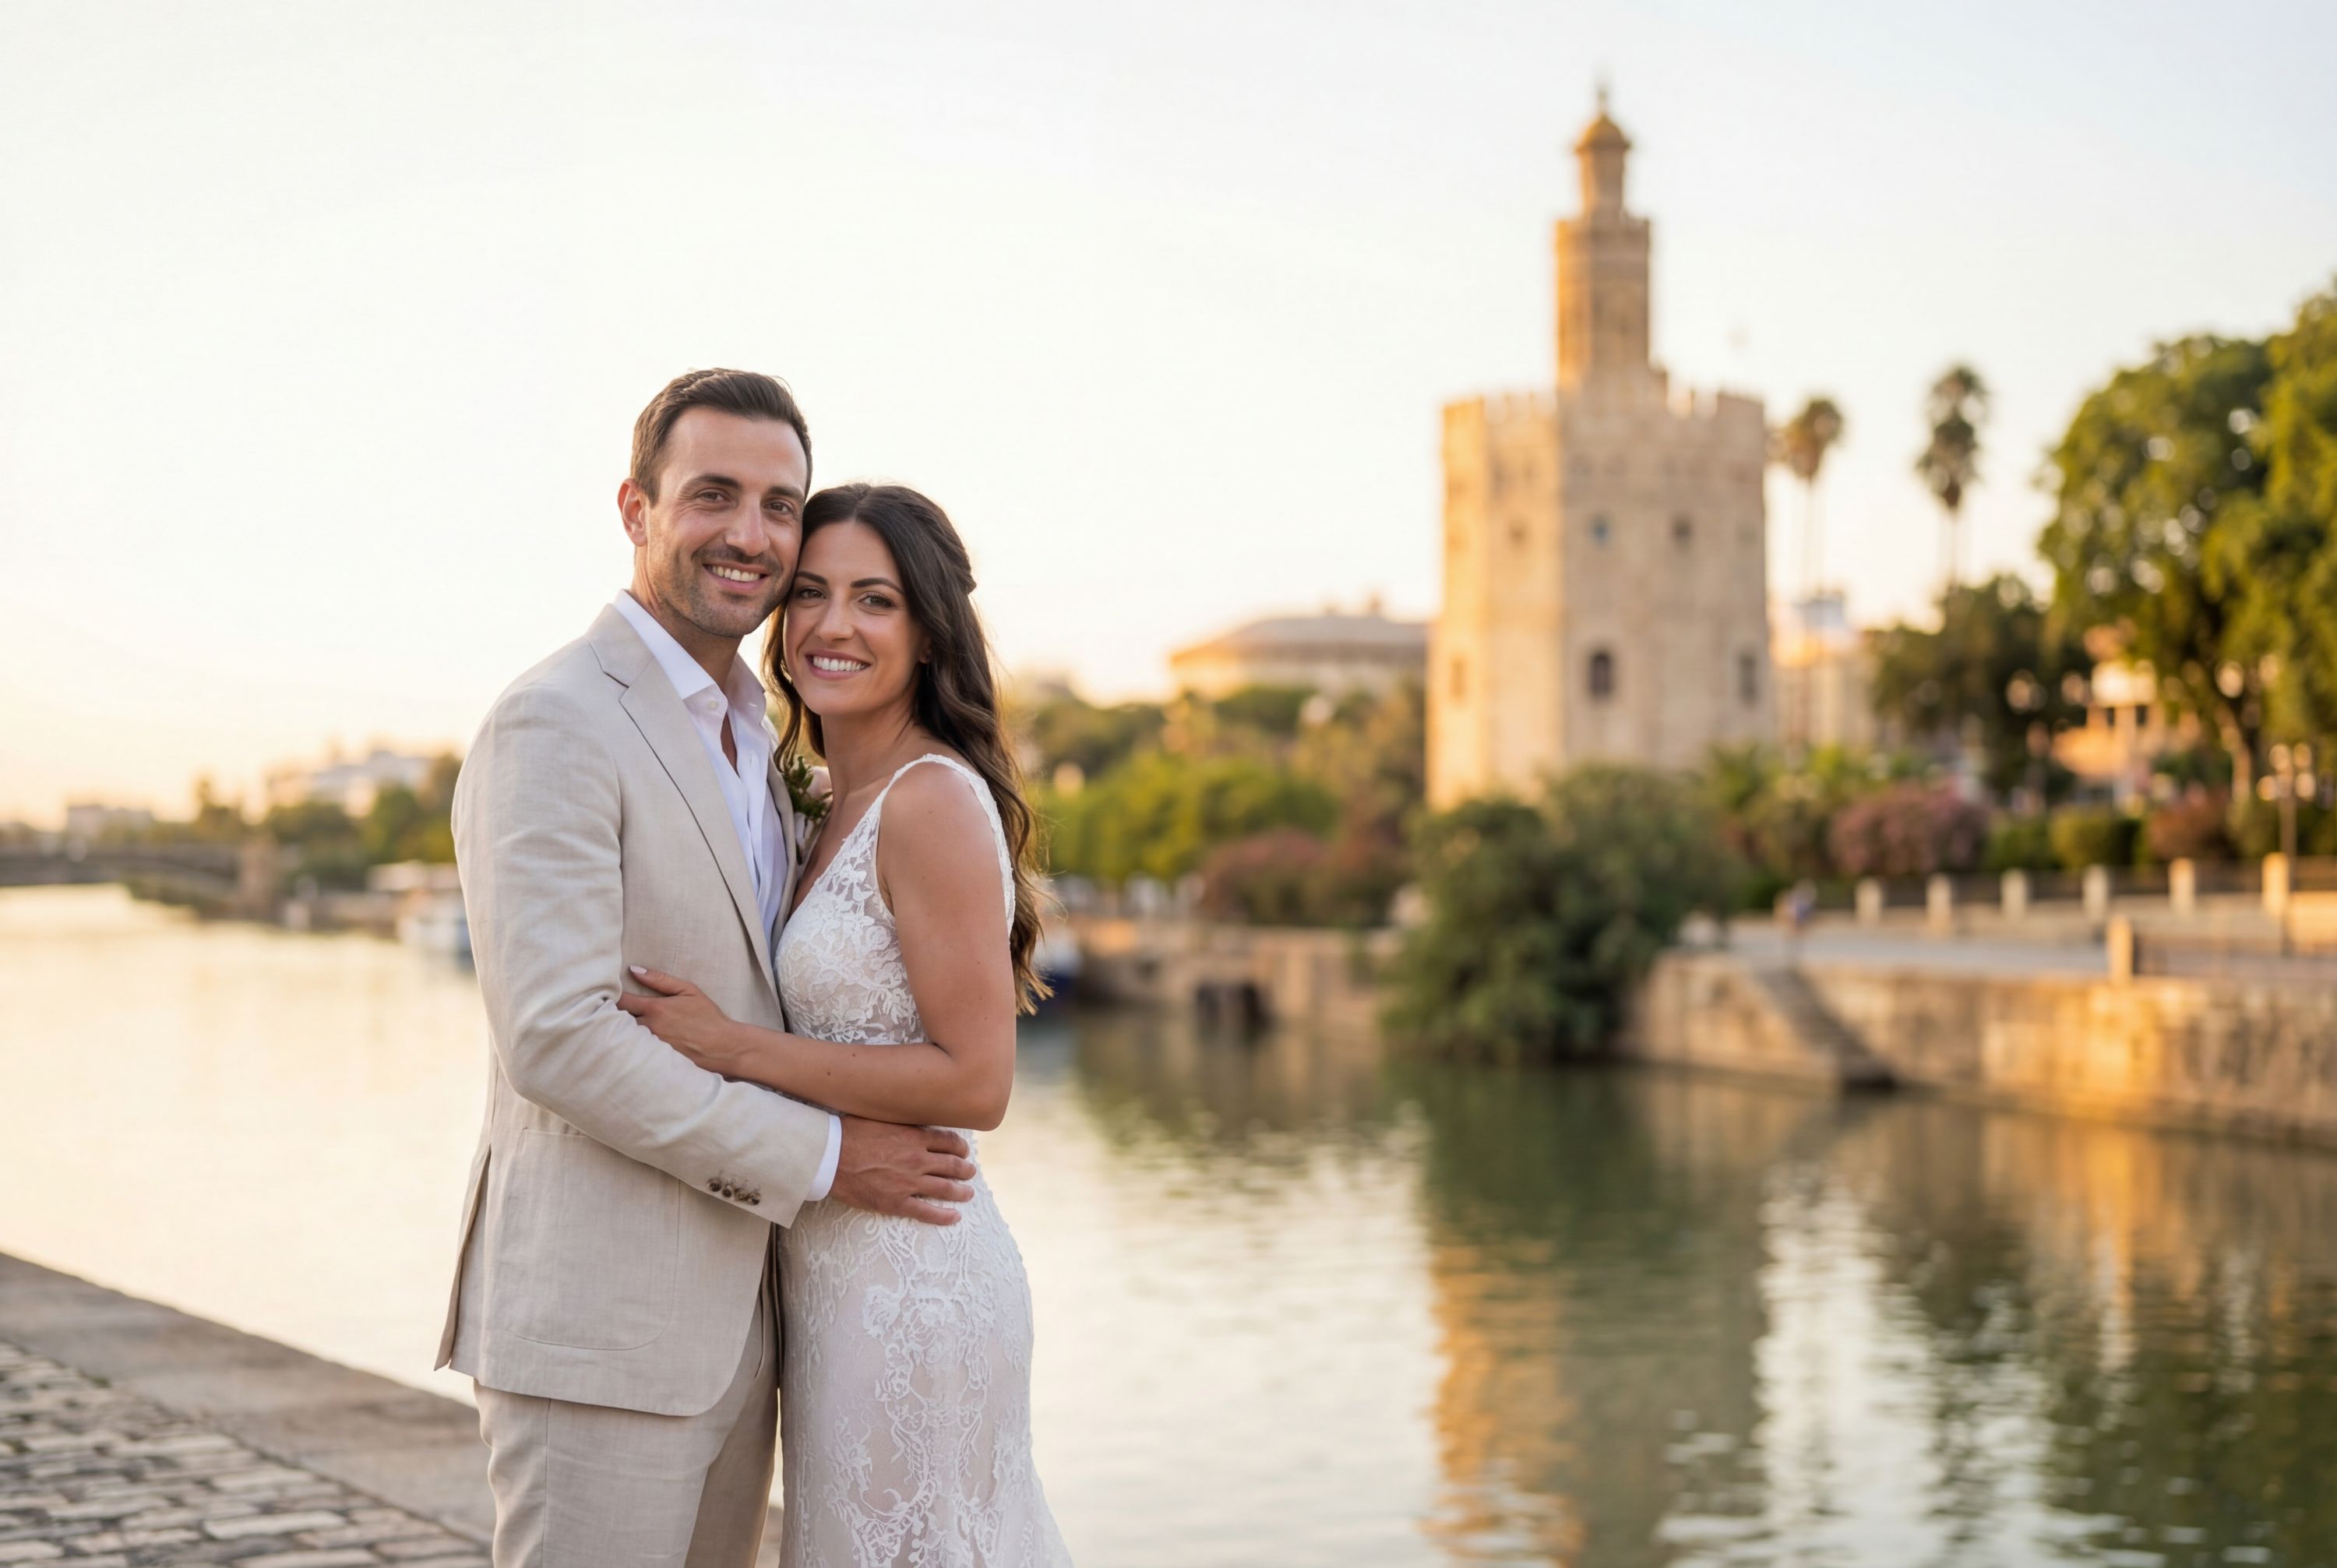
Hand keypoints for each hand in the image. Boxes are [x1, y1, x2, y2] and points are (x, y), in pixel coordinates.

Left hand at [616, 965, 742, 1074]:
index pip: (622, 1000)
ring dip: (621, 1031)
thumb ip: (660, 980)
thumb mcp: (689, 990)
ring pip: (625, 1037)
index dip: (612, 996)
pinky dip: (632, 1046)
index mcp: (656, 1009)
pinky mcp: (654, 1061)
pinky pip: (635, 1051)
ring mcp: (651, 1047)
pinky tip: (632, 1044)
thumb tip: (634, 970)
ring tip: (618, 1027)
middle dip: (614, 1015)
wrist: (723, 1046)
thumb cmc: (708, 1017)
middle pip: (618, 1020)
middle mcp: (650, 1028)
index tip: (609, 993)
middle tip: (610, 1010)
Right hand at [829, 1117, 975, 1225]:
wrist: (829, 1156)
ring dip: (960, 1192)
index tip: (963, 1152)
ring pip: (945, 1189)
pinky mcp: (896, 1203)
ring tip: (968, 1194)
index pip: (948, 1141)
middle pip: (951, 1165)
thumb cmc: (849, 1133)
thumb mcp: (881, 1117)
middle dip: (965, 1170)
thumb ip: (901, 1122)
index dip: (960, 1148)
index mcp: (914, 1137)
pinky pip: (926, 1212)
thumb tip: (911, 1119)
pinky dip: (944, 1216)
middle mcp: (917, 1159)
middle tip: (970, 1173)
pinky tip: (954, 1217)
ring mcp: (908, 1183)